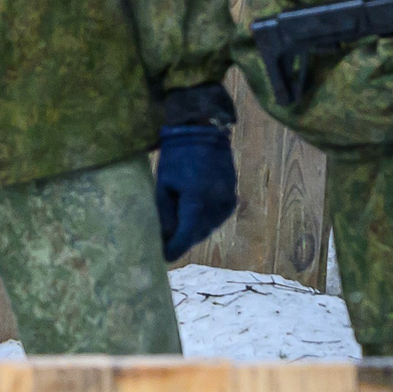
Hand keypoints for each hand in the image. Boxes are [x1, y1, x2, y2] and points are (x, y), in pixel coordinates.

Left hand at [154, 125, 237, 261]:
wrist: (203, 133)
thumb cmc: (177, 158)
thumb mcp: (164, 185)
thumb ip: (164, 215)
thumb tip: (163, 239)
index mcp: (196, 200)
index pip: (185, 236)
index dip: (173, 249)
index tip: (161, 258)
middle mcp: (216, 205)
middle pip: (196, 235)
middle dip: (180, 240)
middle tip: (164, 244)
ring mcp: (227, 203)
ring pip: (206, 229)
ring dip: (191, 231)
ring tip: (175, 228)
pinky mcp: (232, 200)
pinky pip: (215, 219)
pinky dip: (203, 221)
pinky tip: (190, 214)